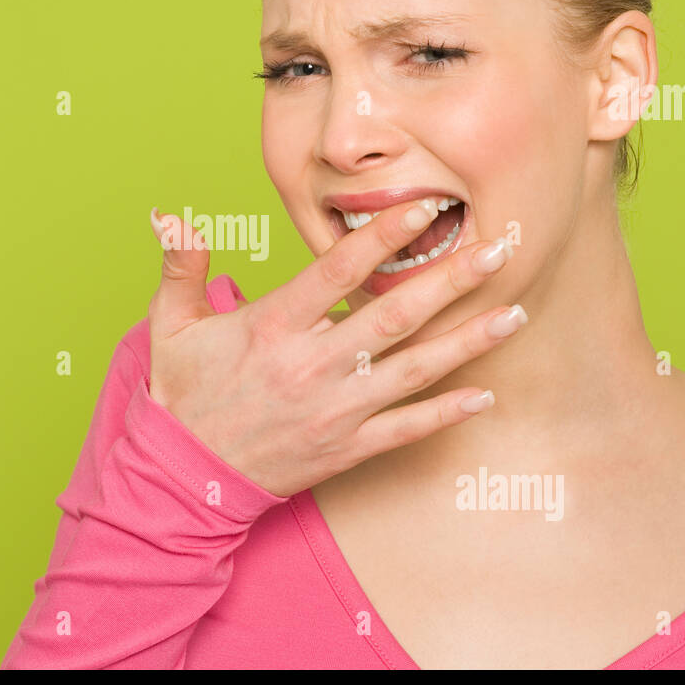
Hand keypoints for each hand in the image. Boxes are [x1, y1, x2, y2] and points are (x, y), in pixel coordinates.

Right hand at [145, 201, 524, 497]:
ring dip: (467, 341)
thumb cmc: (182, 394)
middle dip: (450, 280)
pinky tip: (484, 395)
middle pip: (393, 315)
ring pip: (412, 370)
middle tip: (499, 249)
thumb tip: (170, 217)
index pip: (338, 271)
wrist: (184, 478)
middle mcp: (310, 365)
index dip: (385, 236)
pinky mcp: (345, 447)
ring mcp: (333, 410)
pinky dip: (445, 413)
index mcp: (272, 326)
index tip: (426, 207)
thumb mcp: (170, 325)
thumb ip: (181, 266)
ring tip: (513, 313)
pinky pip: (404, 429)